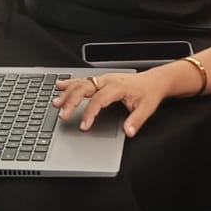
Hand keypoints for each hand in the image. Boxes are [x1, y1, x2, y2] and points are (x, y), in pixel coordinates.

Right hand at [52, 68, 172, 136]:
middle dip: (71, 102)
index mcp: (118, 87)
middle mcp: (108, 81)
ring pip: (80, 83)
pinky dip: (69, 83)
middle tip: (63, 115)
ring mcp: (103, 79)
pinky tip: (59, 85)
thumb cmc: (149, 92)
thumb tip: (128, 131)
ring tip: (56, 103)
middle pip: (84, 89)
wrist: (154, 81)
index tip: (83, 126)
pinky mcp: (101, 79)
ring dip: (67, 93)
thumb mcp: (147, 108)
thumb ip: (136, 120)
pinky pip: (82, 80)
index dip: (89, 113)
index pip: (98, 100)